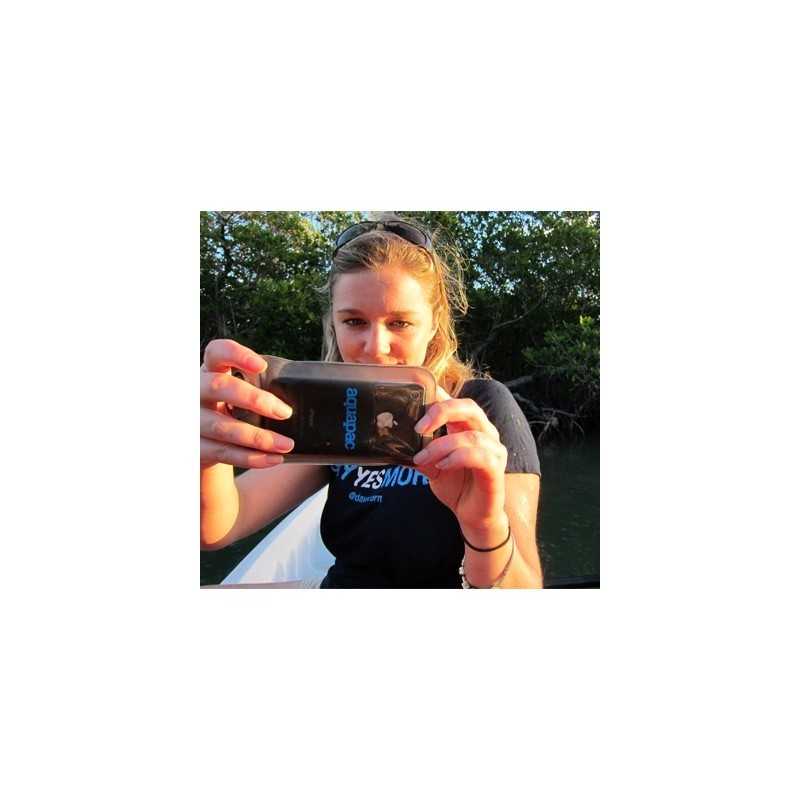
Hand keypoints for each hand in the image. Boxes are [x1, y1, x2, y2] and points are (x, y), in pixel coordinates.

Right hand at [200, 339, 294, 468]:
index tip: (261, 366)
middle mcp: (195, 392)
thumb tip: (306, 395)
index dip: (236, 354)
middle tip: (285, 413)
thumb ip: (260, 387)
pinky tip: (273, 459)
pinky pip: (223, 452)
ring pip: (222, 427)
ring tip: (287, 444)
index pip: (217, 352)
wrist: (204, 444)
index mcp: (210, 370)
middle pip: (218, 386)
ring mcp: (190, 420)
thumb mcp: (237, 393)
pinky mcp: (194, 447)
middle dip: (254, 400)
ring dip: (258, 437)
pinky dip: (251, 458)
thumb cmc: (230, 410)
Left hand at [412, 386, 507, 544]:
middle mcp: (485, 433)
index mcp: (467, 427)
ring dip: (441, 445)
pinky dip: (457, 458)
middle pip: (468, 407)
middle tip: (418, 428)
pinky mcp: (497, 469)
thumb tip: (398, 445)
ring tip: (422, 459)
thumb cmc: (456, 487)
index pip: (455, 400)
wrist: (472, 516)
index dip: (436, 394)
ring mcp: (494, 450)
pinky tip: (442, 466)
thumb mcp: (431, 468)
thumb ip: (421, 453)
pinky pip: (479, 456)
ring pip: (470, 435)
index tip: (412, 401)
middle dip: (441, 411)